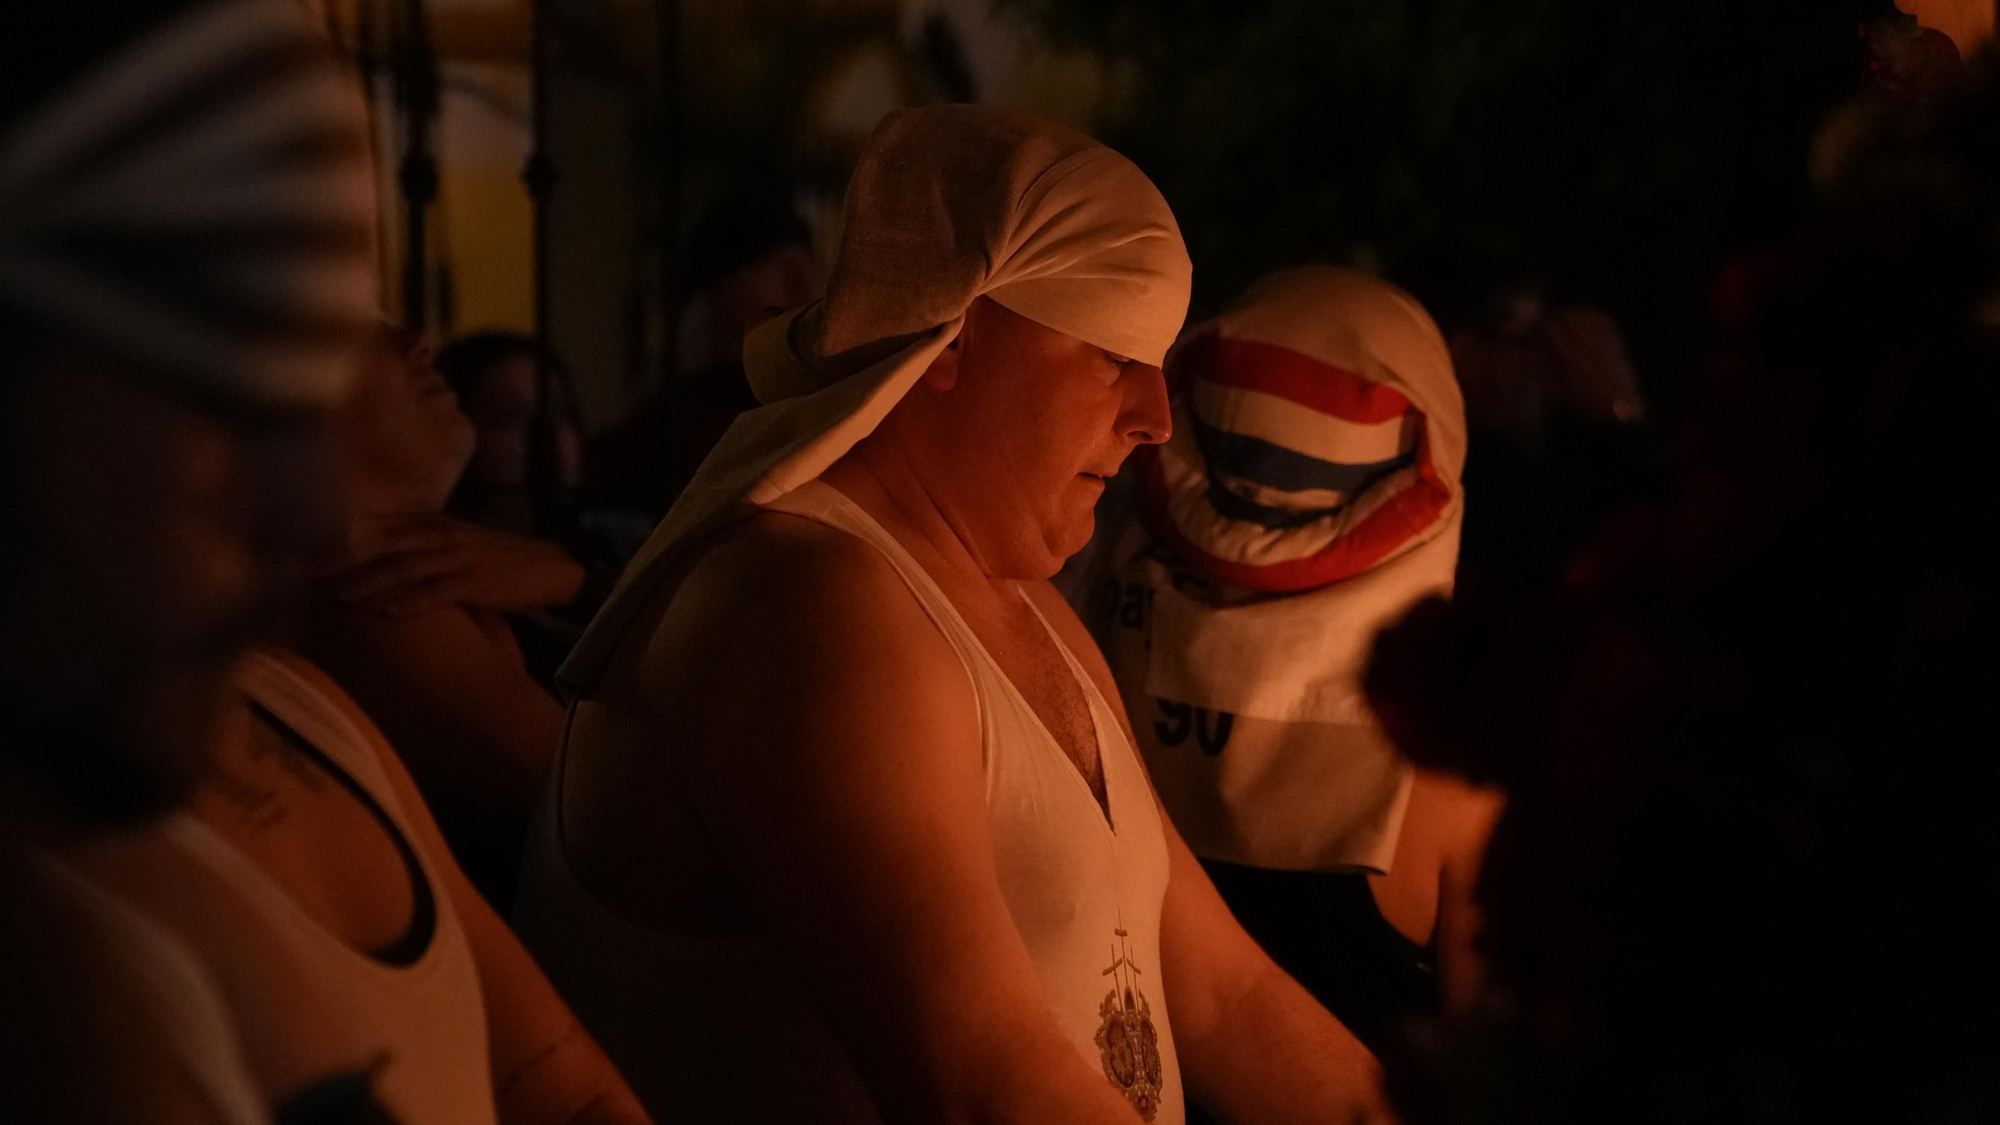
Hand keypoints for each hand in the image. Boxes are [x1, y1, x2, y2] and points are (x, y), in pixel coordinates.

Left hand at [333, 516, 586, 617]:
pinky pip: (438, 593)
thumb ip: (431, 549)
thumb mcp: (465, 547)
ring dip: (371, 583)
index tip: (315, 556)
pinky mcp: (477, 583)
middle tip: (313, 578)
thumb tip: (396, 561)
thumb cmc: (506, 563)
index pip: (387, 533)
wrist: (554, 569)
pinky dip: (412, 601)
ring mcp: (460, 560)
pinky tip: (389, 612)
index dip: (350, 544)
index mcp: (441, 529)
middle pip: (387, 550)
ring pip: (405, 570)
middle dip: (349, 564)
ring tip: (340, 597)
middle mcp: (445, 539)